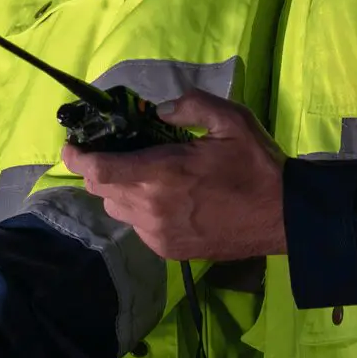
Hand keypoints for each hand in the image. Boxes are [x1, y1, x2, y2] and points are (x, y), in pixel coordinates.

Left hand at [65, 89, 287, 260]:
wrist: (285, 217)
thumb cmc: (256, 165)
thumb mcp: (230, 120)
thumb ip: (189, 106)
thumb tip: (158, 110)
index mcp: (162, 174)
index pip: (98, 169)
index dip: (76, 157)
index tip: (71, 145)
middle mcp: (151, 208)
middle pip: (100, 189)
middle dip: (99, 168)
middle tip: (116, 152)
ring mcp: (157, 234)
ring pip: (116, 208)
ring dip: (118, 190)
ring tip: (142, 175)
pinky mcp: (167, 251)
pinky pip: (136, 226)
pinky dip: (138, 210)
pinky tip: (162, 199)